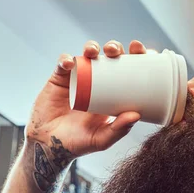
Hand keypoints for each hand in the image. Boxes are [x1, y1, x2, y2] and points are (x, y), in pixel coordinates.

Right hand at [24, 40, 147, 157]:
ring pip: (87, 54)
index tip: (144, 53)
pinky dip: (65, 60)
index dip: (137, 58)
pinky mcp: (59, 78)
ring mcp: (78, 77)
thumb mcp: (102, 139)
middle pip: (110, 57)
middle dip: (115, 47)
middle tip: (116, 51)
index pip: (130, 70)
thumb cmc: (79, 143)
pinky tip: (68, 63)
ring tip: (93, 52)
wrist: (49, 145)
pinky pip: (63, 63)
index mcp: (114, 93)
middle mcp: (99, 81)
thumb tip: (136, 115)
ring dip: (92, 47)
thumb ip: (118, 130)